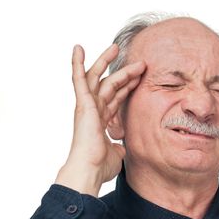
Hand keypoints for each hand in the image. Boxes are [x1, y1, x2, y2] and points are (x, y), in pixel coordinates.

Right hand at [55, 44, 145, 195]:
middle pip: (110, 85)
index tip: (140, 78)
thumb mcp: (118, 152)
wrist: (90, 171)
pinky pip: (79, 80)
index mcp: (101, 120)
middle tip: (140, 63)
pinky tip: (78, 48)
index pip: (116, 98)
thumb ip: (120, 145)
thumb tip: (123, 147)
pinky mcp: (82, 104)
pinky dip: (77, 64)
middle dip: (125, 73)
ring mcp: (87, 106)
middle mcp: (93, 110)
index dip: (128, 87)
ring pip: (98, 78)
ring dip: (107, 63)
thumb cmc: (101, 166)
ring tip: (117, 47)